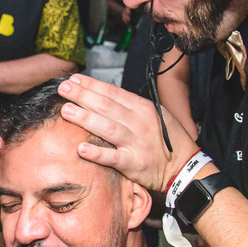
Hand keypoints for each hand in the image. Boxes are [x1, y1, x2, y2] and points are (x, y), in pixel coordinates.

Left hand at [53, 74, 195, 191]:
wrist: (184, 166)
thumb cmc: (165, 138)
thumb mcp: (154, 114)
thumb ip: (130, 105)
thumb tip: (104, 93)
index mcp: (143, 108)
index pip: (113, 93)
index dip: (92, 85)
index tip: (74, 79)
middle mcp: (139, 123)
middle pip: (106, 107)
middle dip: (82, 96)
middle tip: (63, 89)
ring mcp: (136, 144)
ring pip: (107, 128)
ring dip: (85, 119)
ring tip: (66, 111)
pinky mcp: (133, 164)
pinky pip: (112, 158)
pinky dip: (96, 153)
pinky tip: (80, 148)